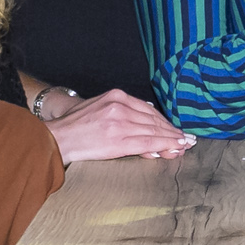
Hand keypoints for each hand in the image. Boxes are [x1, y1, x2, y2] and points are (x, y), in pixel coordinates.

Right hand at [41, 87, 195, 161]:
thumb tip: (147, 122)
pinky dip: (163, 146)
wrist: (57, 137)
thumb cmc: (76, 126)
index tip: (176, 129)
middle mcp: (120, 106)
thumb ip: (123, 114)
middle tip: (186, 139)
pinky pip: (147, 142)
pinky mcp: (118, 139)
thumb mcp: (100, 109)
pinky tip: (172, 148)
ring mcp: (120, 122)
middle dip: (171, 131)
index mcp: (116, 96)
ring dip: (171, 140)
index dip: (164, 122)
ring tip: (183, 145)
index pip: (148, 110)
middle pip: (153, 120)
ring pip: (153, 131)